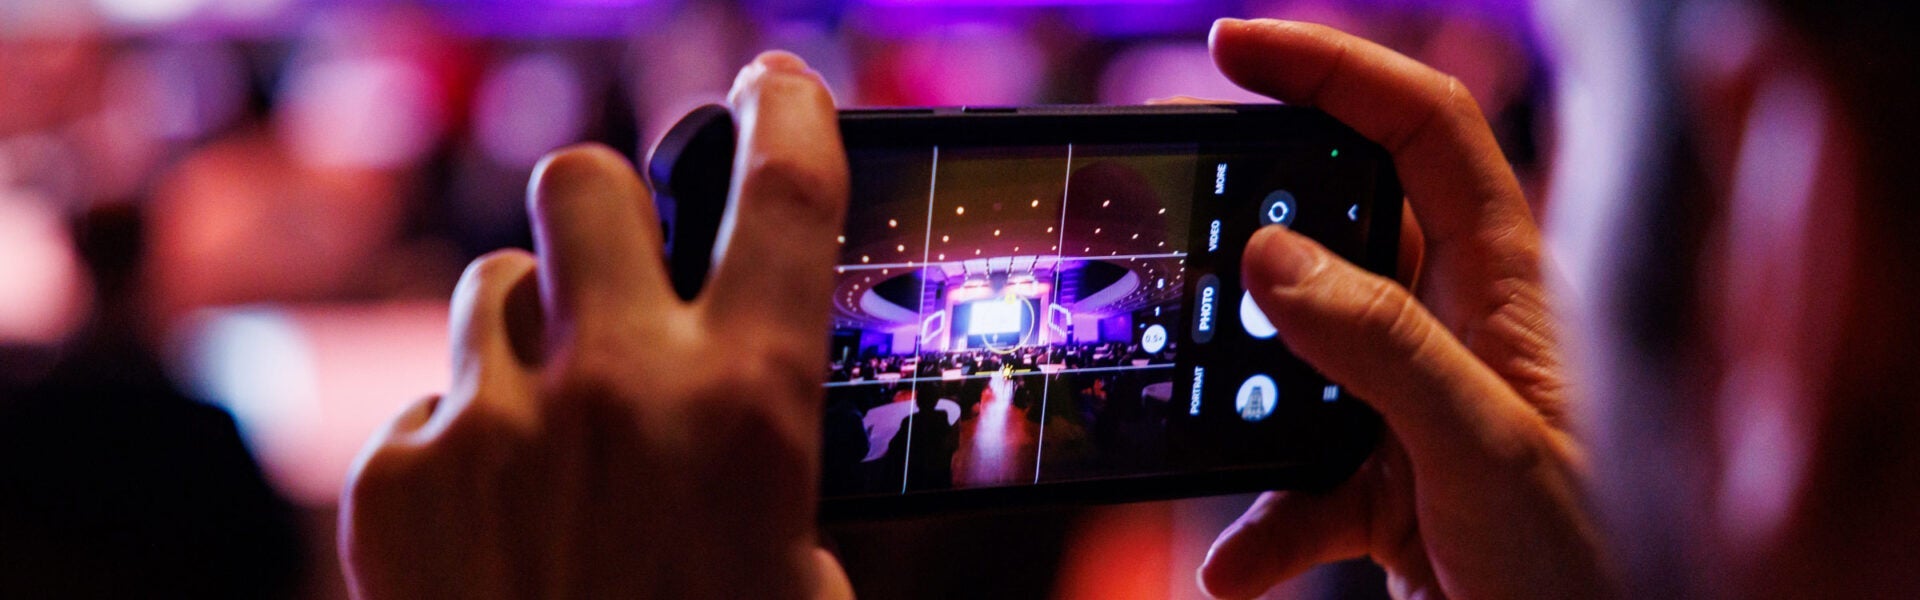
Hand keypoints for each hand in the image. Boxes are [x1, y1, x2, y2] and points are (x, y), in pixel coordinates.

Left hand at [339, 52, 853, 599]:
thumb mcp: (804, 581)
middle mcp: (616, 389)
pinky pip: (435, 404)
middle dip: (608, 203)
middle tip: (624, 257)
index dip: (788, 113)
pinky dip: (467, 445)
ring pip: (495, 287)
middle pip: (586, 180)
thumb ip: (780, 469)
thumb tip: (757, 401)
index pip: (787, 196)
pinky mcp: (397, 476)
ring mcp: (493, 424)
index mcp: (750, 409)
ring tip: (555, 431)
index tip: (775, 84)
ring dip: (533, 335)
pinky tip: (494, 530)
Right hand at [1198, 19, 1610, 598]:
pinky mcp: (1384, 481)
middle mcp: (1454, 329)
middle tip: (1175, 209)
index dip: (1336, 69)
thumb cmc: (1590, 568)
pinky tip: (1242, 561)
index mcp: (1503, 286)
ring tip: (1193, 403)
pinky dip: (1259, 518)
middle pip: (1339, 222)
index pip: (1423, 129)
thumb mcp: (1485, 448)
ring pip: (1296, 352)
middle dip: (1252, 216)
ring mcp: (1413, 403)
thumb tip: (1273, 255)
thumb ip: (1383, 346)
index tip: (1236, 49)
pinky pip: (1294, 474)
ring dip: (1241, 391)